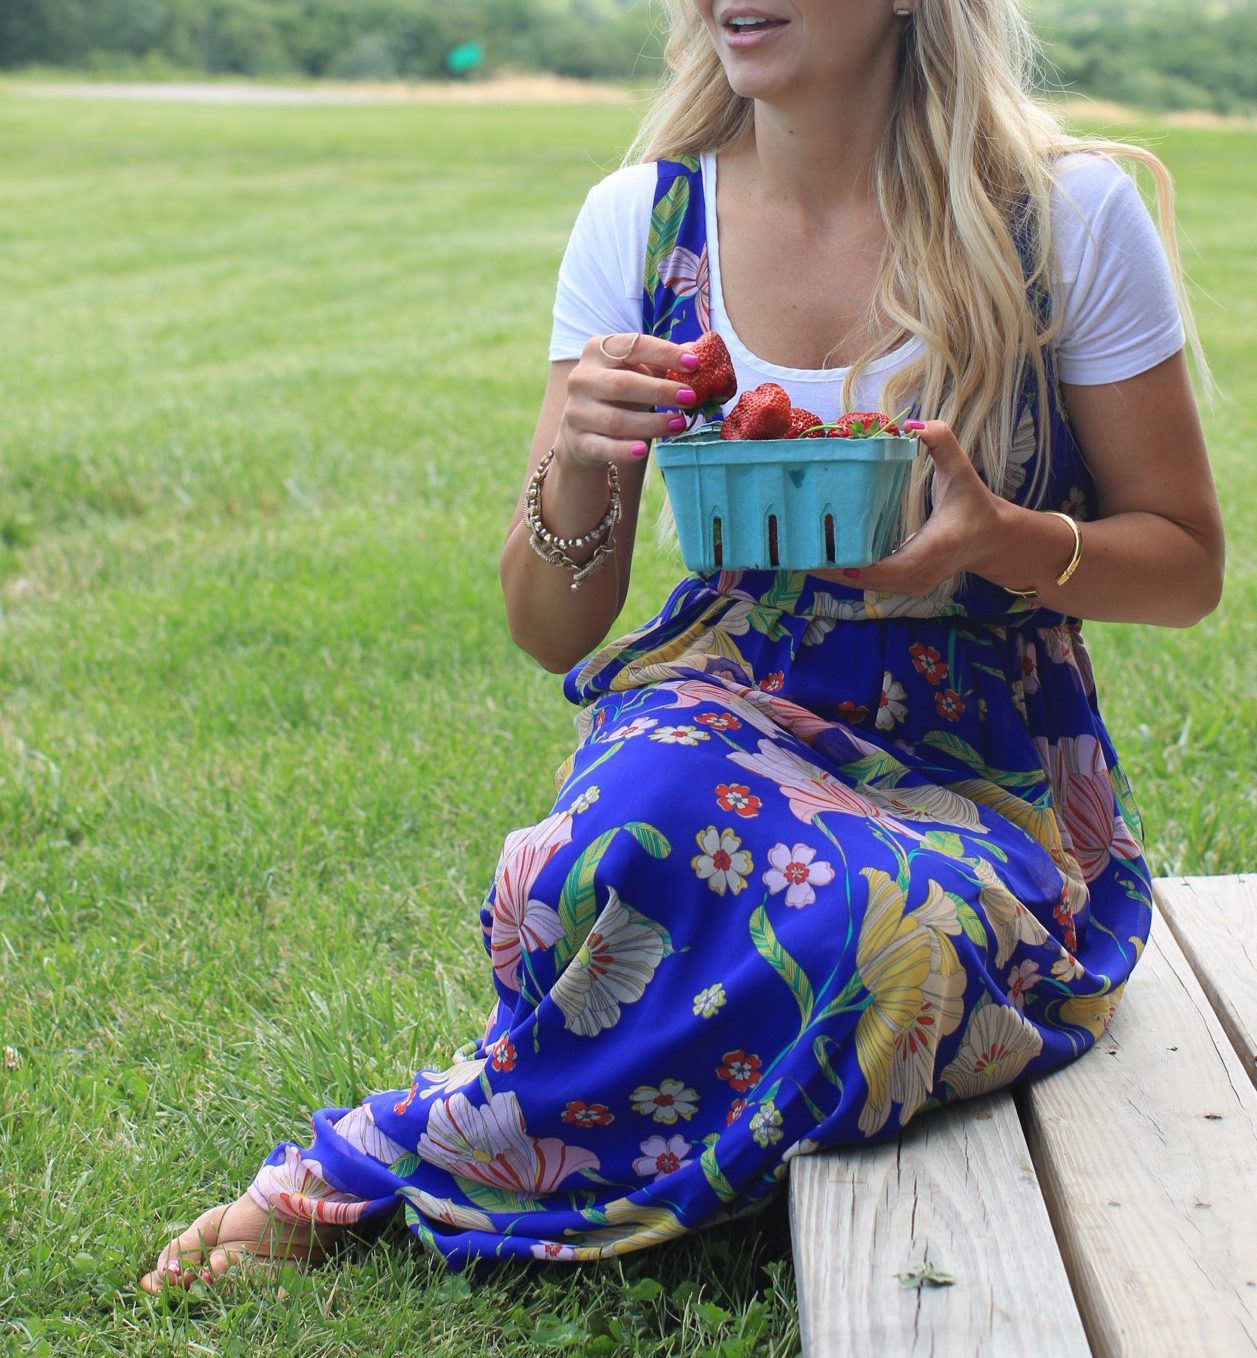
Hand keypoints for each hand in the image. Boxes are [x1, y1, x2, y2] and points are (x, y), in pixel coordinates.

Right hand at [555, 333, 700, 468]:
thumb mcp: (638, 372)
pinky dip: (623, 450)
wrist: (583, 430)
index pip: (633, 346)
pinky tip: (643, 449)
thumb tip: (700, 352)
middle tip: (690, 398)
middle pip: (623, 384)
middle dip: (660, 391)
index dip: (664, 353)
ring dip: (651, 423)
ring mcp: (576, 411)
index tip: (694, 364)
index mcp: (597, 351)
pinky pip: (601, 447)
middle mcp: (582, 378)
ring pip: (615, 420)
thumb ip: (664, 362)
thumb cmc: (619, 394)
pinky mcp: (577, 442)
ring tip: (679, 424)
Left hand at [817, 419, 1005, 595]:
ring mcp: (915, 584)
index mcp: (936, 546)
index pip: (898, 565)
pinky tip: (824, 562)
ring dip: (837, 575)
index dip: (865, 567)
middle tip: (801, 554)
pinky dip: (848, 576)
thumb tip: (913, 425)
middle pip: (872, 580)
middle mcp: (923, 573)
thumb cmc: (974, 504)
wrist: (992, 541)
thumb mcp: (962, 470)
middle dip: (836, 570)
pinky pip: (873, 584)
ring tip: (803, 557)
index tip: (836, 561)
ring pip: (869, 586)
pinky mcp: (907, 587)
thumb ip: (942, 442)